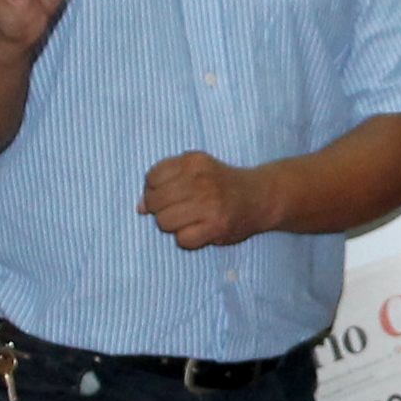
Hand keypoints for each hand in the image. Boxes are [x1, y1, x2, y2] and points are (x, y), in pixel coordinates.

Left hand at [141, 150, 276, 250]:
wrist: (260, 197)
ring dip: (173, 226)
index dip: (154, 190)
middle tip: (179, 211)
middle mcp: (201, 180)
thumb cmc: (222, 184)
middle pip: (155, 201)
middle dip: (160, 210)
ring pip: (164, 222)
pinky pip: (182, 239)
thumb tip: (139, 207)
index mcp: (193, 161)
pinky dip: (187, 239)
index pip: (152, 178)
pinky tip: (199, 231)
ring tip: (189, 221)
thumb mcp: (196, 170)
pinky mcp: (217, 226)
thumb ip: (167, 181)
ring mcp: (210, 204)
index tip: (168, 195)